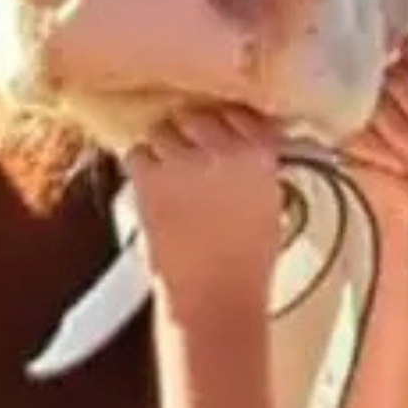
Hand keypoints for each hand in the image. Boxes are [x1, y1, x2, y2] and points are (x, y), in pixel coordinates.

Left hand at [125, 105, 283, 306]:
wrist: (215, 296)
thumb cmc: (247, 259)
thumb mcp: (270, 200)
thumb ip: (257, 163)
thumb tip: (240, 139)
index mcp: (261, 152)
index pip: (239, 110)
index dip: (225, 121)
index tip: (219, 132)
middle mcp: (224, 149)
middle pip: (197, 115)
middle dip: (190, 132)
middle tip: (189, 155)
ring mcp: (185, 161)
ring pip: (163, 131)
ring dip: (162, 149)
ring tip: (169, 176)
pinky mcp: (151, 179)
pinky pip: (137, 154)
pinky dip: (140, 167)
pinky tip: (152, 188)